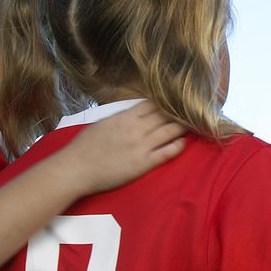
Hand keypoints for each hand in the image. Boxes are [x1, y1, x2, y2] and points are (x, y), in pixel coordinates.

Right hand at [58, 102, 186, 194]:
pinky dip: (178, 146)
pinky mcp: (144, 163)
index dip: (167, 102)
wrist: (76, 168)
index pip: (154, 104)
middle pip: (166, 115)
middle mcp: (137, 128)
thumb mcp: (104, 122)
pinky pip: (167, 152)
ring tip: (194, 124)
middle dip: (180, 112)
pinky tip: (184, 142)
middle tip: (193, 110)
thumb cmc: (85, 146)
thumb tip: (137, 111)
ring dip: (184, 126)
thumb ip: (123, 116)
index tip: (177, 101)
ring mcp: (142, 145)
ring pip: (170, 131)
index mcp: (126, 116)